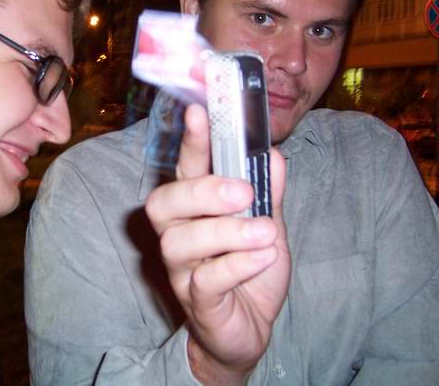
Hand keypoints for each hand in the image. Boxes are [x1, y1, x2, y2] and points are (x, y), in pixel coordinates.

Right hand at [145, 104, 290, 383]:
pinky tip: (263, 257)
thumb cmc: (250, 269)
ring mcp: (182, 269)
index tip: (200, 111)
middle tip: (243, 192)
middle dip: (202, 191)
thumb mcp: (268, 224)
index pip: (184, 168)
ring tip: (264, 233)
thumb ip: (268, 192)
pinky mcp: (196, 301)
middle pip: (164, 203)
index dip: (190, 141)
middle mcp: (178, 234)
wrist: (248, 328)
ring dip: (227, 232)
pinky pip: (205, 281)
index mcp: (193, 208)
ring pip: (181, 242)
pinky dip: (237, 265)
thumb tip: (275, 153)